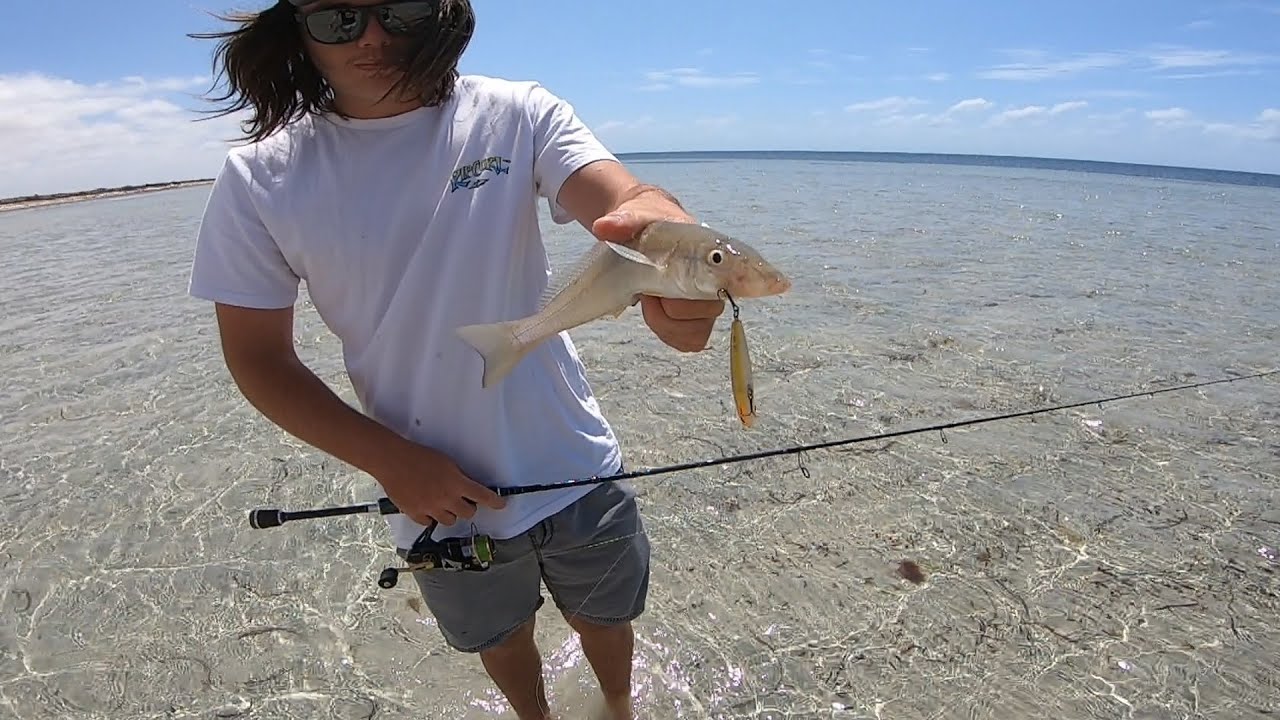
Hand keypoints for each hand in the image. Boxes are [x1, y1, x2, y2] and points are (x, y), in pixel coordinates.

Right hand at [372, 439, 504, 526]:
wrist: (393, 461)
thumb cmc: (419, 457)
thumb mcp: (446, 463)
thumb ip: (459, 477)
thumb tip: (469, 486)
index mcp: (456, 483)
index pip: (482, 496)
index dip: (495, 502)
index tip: (501, 504)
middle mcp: (446, 498)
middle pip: (468, 513)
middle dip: (468, 507)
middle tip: (462, 500)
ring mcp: (430, 508)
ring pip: (450, 521)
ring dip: (450, 513)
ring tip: (442, 502)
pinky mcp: (416, 514)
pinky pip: (430, 523)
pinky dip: (431, 517)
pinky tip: (427, 507)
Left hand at [591, 187, 724, 351]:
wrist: (646, 229)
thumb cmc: (649, 225)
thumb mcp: (634, 217)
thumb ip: (623, 222)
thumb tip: (602, 228)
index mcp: (711, 258)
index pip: (719, 290)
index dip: (686, 300)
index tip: (655, 291)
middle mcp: (717, 284)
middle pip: (705, 318)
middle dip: (668, 311)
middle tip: (648, 292)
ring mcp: (706, 305)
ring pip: (696, 334)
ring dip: (666, 325)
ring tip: (649, 301)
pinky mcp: (694, 320)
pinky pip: (689, 341)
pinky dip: (667, 333)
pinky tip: (654, 313)